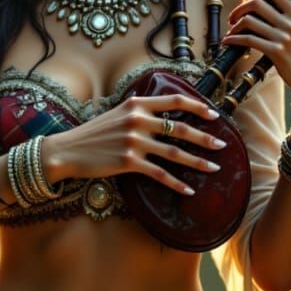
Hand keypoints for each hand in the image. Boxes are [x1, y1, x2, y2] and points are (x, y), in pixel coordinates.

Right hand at [42, 92, 224, 195]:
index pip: (174, 101)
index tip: (214, 114)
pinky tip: (188, 190)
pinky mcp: (128, 162)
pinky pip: (159, 174)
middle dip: (205, 137)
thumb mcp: (116, 113)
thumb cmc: (92, 134)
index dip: (197, 106)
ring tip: (214, 168)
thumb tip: (156, 107)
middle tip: (223, 145)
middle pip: (180, 128)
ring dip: (197, 162)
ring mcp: (133, 141)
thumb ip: (137, 110)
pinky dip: (176, 183)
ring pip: (174, 153)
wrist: (67, 150)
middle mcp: (137, 120)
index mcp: (136, 104)